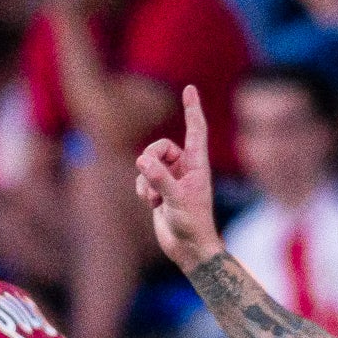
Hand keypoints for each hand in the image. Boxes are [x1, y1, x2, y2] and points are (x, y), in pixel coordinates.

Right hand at [131, 87, 224, 272]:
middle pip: (160, 146)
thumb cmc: (192, 224)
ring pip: (148, 164)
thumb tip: (141, 160)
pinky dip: (141, 190)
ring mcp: (170, 179)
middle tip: (146, 172)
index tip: (190, 88)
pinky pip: (142, 180)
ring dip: (144, 180)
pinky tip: (151, 205)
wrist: (188, 249)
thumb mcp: (176, 199)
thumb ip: (159, 178)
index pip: (195, 129)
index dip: (192, 109)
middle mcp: (184, 168)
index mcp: (197, 164)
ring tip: (153, 199)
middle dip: (150, 158)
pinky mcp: (158, 191)